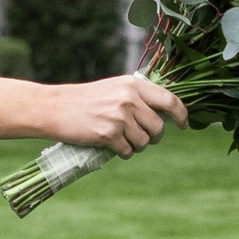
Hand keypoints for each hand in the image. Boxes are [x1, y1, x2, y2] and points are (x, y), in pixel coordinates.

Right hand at [41, 73, 184, 153]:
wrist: (54, 107)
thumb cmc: (85, 100)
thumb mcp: (114, 88)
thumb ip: (137, 97)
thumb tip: (163, 113)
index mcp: (133, 85)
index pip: (169, 100)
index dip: (181, 114)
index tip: (183, 124)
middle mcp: (129, 99)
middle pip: (158, 127)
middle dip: (154, 137)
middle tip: (144, 139)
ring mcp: (119, 117)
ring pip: (145, 142)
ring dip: (137, 146)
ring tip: (123, 141)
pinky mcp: (108, 134)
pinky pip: (128, 151)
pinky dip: (123, 153)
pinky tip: (112, 147)